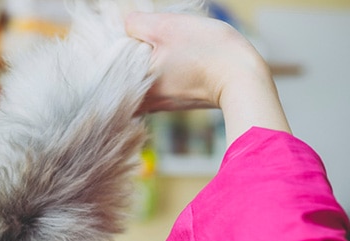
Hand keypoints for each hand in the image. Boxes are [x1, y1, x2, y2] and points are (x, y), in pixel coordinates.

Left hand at [125, 11, 289, 143]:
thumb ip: (137, 24)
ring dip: (146, 63)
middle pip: (124, 76)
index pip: (111, 68)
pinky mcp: (175, 101)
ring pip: (141, 79)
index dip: (117, 47)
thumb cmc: (207, 52)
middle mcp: (143, 102)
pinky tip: (171, 57)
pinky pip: (157, 84)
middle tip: (141, 38)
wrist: (243, 78)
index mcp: (135, 87)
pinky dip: (159, 70)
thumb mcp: (167, 27)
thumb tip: (125, 24)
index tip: (129, 35)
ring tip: (159, 46)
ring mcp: (160, 104)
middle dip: (129, 57)